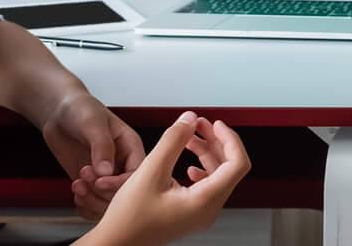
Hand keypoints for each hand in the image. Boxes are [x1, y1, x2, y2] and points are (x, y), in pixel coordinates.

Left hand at [38, 90, 143, 219]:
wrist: (59, 114)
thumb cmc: (80, 109)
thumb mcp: (92, 122)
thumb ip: (101, 146)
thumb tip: (106, 171)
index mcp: (131, 146)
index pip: (137, 172)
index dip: (120, 182)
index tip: (100, 182)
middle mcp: (122, 163)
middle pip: (125, 192)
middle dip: (103, 192)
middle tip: (84, 180)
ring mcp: (106, 175)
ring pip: (110, 202)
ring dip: (92, 200)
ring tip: (77, 186)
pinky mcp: (92, 183)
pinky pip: (95, 204)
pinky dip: (85, 206)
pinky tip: (76, 194)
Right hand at [84, 112, 248, 245]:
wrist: (114, 243)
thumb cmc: (127, 220)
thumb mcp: (150, 171)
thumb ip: (173, 141)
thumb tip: (189, 119)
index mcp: (205, 202)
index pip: (237, 165)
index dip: (230, 139)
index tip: (216, 124)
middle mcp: (208, 211)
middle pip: (228, 167)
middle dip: (215, 141)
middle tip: (199, 124)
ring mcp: (201, 214)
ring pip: (217, 175)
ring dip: (206, 152)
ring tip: (189, 136)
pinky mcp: (191, 213)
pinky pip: (206, 185)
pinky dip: (200, 167)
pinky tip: (187, 161)